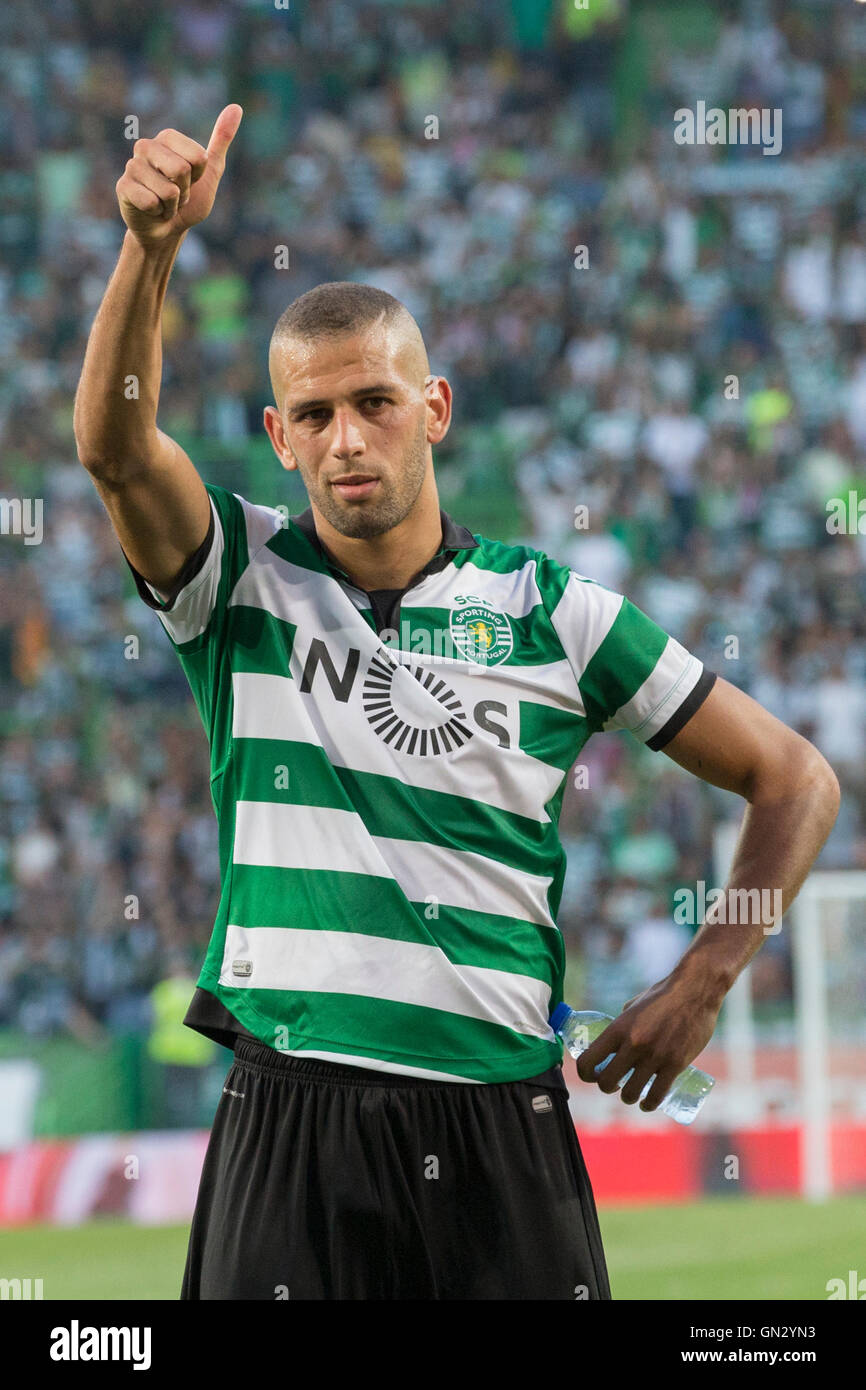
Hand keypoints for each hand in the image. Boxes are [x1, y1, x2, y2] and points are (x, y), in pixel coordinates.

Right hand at [116, 104, 242, 247]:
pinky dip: (158, 213)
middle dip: (185, 191)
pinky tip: (151, 210)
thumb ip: (221, 140)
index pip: (198, 157)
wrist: (167, 231)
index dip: (198, 176)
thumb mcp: (210, 171)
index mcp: (167, 138)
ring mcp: (132, 166)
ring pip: (168, 191)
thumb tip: (236, 107)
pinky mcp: (123, 187)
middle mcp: (146, 146)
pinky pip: (151, 203)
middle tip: (177, 195)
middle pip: (181, 170)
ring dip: (172, 206)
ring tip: (164, 203)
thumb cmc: (188, 201)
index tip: (190, 180)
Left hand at [575, 972, 720, 1111]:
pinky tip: (647, 1104)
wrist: (696, 990)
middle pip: (606, 1082)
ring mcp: (654, 1056)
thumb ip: (623, 1025)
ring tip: (632, 1095)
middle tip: (615, 1085)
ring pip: (631, 1093)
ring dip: (629, 1098)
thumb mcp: (634, 1006)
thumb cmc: (664, 995)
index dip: (586, 1074)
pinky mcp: (675, 1064)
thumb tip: (615, 1041)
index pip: (588, 1060)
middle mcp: (633, 1044)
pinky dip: (649, 1104)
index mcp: (618, 1028)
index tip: (593, 1075)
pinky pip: (656, 1095)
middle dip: (607, 1087)